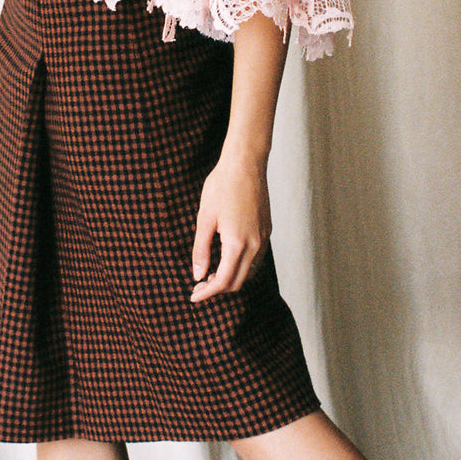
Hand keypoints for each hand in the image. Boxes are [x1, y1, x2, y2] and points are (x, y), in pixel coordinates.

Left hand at [190, 150, 271, 303]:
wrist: (246, 164)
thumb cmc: (221, 187)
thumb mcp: (204, 218)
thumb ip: (201, 250)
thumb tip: (197, 275)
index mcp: (237, 244)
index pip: (223, 281)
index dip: (206, 293)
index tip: (193, 296)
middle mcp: (255, 245)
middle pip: (237, 282)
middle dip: (217, 288)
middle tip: (199, 284)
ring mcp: (264, 238)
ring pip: (249, 272)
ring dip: (231, 278)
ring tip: (212, 272)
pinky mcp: (267, 230)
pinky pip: (256, 259)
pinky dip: (242, 266)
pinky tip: (228, 257)